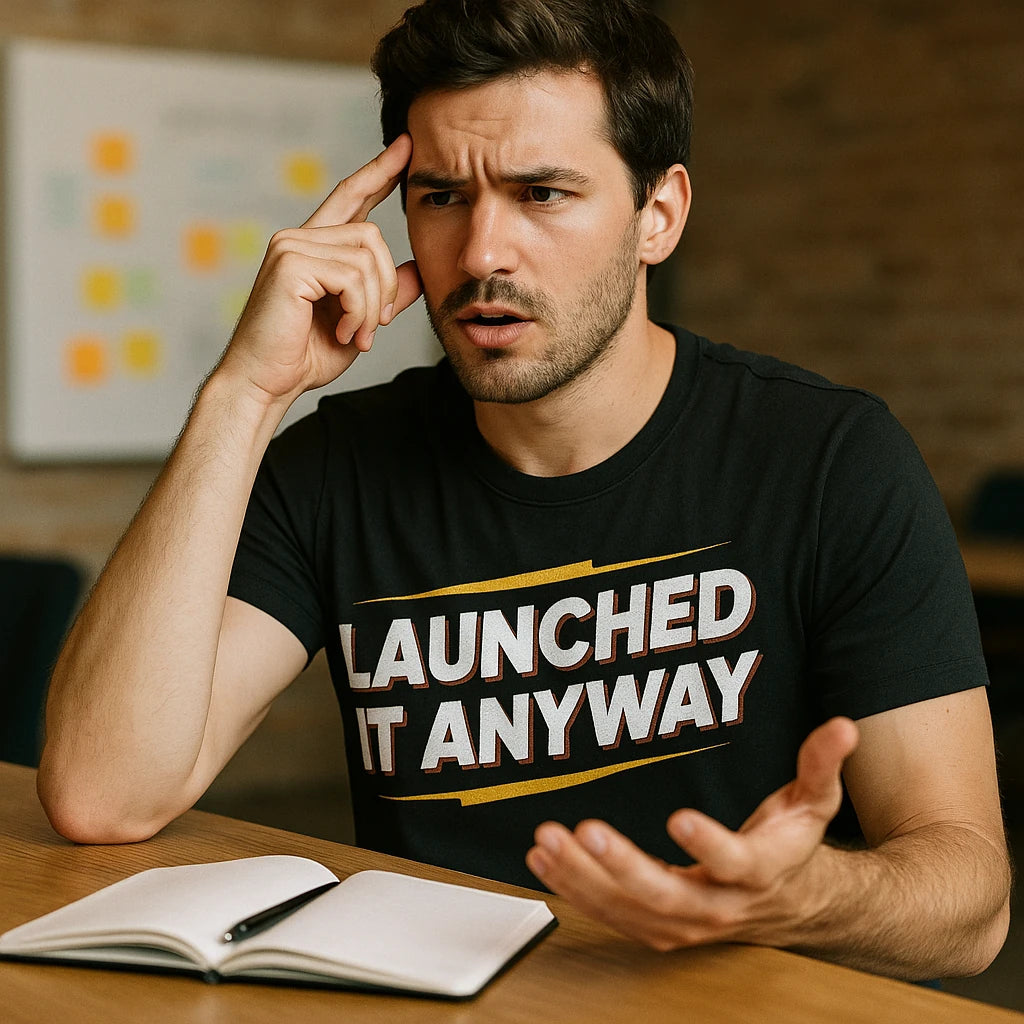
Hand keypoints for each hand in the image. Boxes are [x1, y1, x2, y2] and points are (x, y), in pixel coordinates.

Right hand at [219, 134, 422, 404]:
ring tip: (355, 335)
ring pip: (367, 257)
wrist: (266, 384)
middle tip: (373, 327)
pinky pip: (353, 278)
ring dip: (372, 306)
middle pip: (373, 236)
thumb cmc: (305, 356)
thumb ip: (385, 294)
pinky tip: (344, 333)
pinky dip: (359, 312)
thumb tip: (417, 269)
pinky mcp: (290, 264)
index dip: (380, 171)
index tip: (406, 148)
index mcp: (313, 247)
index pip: (351, 197)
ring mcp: (290, 247)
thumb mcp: (359, 321)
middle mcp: (298, 238)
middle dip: (386, 287)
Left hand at [525, 717, 858, 950]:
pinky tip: (543, 862)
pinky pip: (611, 915)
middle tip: (583, 831)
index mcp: (760, 872)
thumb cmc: (794, 847)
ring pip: (630, 909)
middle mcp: (720, 906)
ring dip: (584, 877)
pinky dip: (575, 890)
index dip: (710, 844)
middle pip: (668, 894)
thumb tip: (843, 726)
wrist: (793, 906)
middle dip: (621, 865)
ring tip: (547, 841)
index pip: (737, 863)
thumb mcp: (816, 802)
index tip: (679, 816)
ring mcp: (686, 922)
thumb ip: (822, 763)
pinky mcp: (659, 927)